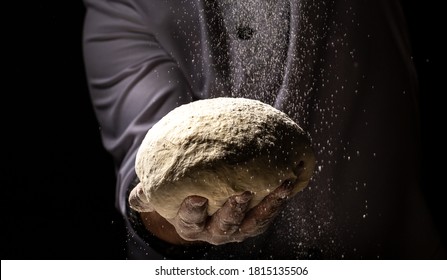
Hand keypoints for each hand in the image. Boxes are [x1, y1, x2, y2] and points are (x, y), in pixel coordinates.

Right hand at [139, 180, 294, 245]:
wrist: (200, 202)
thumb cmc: (178, 195)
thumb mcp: (161, 196)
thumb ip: (149, 195)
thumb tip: (138, 197)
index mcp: (190, 226)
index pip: (190, 223)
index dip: (193, 213)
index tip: (197, 197)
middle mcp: (215, 232)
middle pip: (225, 227)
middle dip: (234, 212)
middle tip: (242, 193)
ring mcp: (237, 229)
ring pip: (253, 223)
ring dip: (269, 206)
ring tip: (282, 185)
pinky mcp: (253, 221)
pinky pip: (268, 214)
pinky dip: (278, 200)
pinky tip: (288, 182)